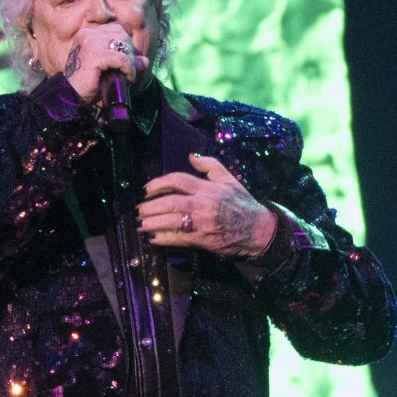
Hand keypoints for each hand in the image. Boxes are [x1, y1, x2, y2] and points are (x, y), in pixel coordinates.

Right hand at [59, 21, 139, 103]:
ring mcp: (90, 43)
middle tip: (130, 69)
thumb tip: (145, 61)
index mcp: (87, 34)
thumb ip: (126, 62)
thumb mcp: (108, 70)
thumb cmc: (87, 84)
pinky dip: (128, 68)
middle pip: (121, 34)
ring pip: (122, 45)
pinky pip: (120, 58)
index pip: (116, 28)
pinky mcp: (94, 55)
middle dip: (130, 51)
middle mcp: (87, 34)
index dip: (127, 42)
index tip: (129, 59)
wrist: (71, 97)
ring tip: (130, 75)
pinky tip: (128, 78)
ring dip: (130, 61)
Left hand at [139, 153, 278, 258]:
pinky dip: (164, 239)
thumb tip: (191, 156)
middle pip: (170, 202)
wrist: (258, 230)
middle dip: (150, 206)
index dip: (159, 183)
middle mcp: (203, 204)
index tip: (147, 189)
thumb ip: (210, 166)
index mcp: (208, 188)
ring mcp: (202, 223)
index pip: (178, 180)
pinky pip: (179, 238)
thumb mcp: (229, 180)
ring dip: (153, 222)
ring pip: (171, 220)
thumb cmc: (242, 204)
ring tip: (141, 224)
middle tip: (139, 210)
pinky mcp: (203, 240)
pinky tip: (154, 239)